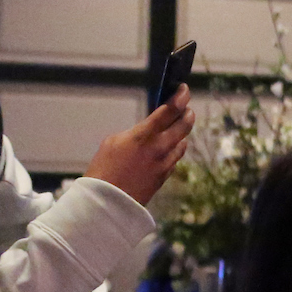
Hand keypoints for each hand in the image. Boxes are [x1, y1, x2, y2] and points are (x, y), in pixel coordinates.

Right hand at [84, 89, 192, 206]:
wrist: (108, 201)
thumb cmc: (103, 170)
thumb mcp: (113, 142)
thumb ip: (135, 133)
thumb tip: (147, 131)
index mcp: (145, 135)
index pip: (170, 110)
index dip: (181, 97)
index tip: (184, 89)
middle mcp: (160, 147)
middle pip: (184, 125)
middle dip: (187, 114)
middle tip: (186, 108)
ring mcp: (166, 163)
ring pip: (183, 142)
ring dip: (182, 133)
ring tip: (178, 127)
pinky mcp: (166, 176)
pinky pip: (176, 158)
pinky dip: (176, 149)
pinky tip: (170, 147)